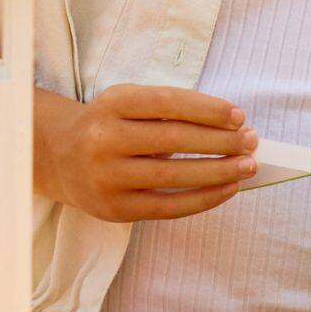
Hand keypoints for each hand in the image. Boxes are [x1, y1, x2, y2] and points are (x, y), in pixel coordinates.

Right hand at [38, 84, 252, 224]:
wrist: (58, 157)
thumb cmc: (109, 125)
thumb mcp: (129, 103)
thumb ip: (170, 109)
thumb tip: (231, 126)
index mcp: (112, 103)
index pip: (168, 102)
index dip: (207, 109)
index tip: (239, 116)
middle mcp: (104, 140)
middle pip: (173, 140)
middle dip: (220, 141)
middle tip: (252, 142)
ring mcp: (106, 177)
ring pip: (173, 177)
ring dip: (219, 172)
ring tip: (248, 166)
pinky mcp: (114, 209)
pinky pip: (167, 207)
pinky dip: (203, 199)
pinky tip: (227, 190)